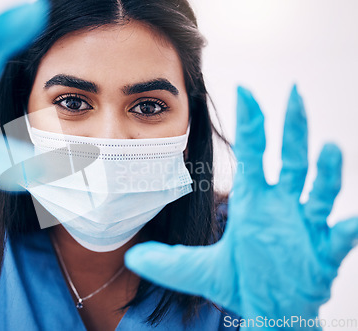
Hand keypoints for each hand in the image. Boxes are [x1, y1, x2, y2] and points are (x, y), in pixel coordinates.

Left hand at [125, 86, 357, 329]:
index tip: (245, 90)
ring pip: (320, 190)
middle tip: (293, 93)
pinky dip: (347, 228)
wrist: (270, 310)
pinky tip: (352, 220)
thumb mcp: (198, 270)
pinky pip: (339, 237)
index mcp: (253, 201)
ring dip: (326, 170)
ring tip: (328, 147)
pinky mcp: (322, 253)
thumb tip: (131, 258)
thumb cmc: (242, 280)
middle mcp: (281, 206)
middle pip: (290, 159)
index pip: (252, 154)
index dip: (250, 124)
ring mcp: (304, 226)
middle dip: (293, 128)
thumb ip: (168, 262)